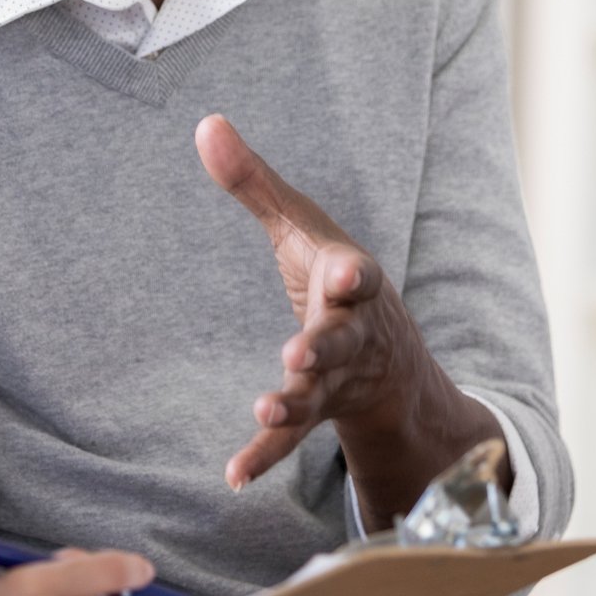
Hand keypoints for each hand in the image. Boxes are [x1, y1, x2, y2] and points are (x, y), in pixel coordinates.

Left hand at [194, 114, 450, 491]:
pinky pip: (290, 440)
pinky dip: (263, 455)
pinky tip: (234, 474)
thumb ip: (253, 181)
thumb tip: (205, 121)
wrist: (390, 358)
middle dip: (323, 346)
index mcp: (351, 282)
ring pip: (318, 394)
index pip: (357, 276)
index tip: (345, 271)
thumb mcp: (300, 228)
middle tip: (299, 354)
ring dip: (292, 404)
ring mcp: (336, 379)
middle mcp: (351, 334)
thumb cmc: (335, 278)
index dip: (350, 275)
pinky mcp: (317, 413)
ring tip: (266, 410)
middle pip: (340, 341)